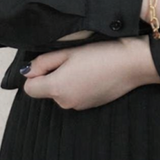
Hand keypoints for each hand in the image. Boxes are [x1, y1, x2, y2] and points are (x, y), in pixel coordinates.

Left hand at [22, 36, 159, 109]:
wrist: (131, 64)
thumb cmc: (101, 54)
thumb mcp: (69, 52)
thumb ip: (44, 62)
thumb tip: (28, 71)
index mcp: (56, 88)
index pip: (29, 88)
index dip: (36, 73)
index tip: (52, 61)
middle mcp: (65, 103)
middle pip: (46, 90)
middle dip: (53, 76)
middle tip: (73, 60)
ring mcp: (78, 107)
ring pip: (61, 93)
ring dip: (67, 81)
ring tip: (86, 66)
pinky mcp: (90, 106)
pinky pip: (75, 96)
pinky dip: (79, 86)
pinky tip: (94, 74)